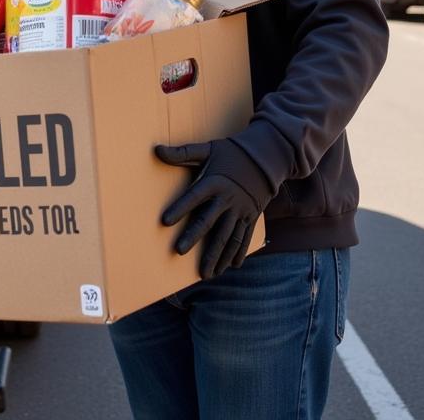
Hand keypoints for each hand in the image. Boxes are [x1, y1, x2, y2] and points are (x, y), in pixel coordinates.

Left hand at [155, 138, 273, 279]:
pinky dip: (237, 253)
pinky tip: (231, 267)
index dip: (179, 208)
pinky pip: (244, 238)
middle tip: (179, 251)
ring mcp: (241, 211)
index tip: (165, 222)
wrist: (266, 159)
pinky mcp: (251, 217)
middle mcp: (228, 199)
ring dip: (216, 256)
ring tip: (206, 273)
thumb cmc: (232, 153)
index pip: (193, 197)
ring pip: (227, 237)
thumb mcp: (208, 149)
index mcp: (214, 182)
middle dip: (194, 238)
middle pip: (209, 222)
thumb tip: (157, 149)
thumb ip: (183, 153)